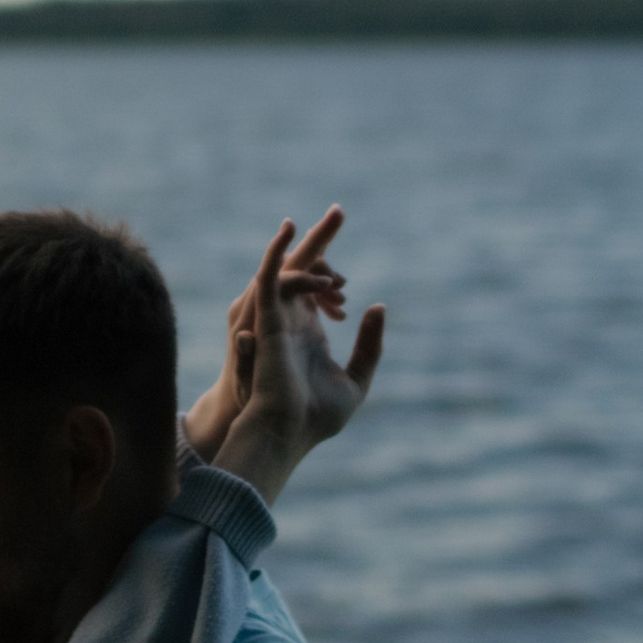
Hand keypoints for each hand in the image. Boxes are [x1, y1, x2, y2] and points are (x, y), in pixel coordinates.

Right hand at [182, 207, 349, 462]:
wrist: (287, 431)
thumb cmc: (317, 417)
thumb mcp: (356, 379)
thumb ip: (370, 345)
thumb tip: (378, 307)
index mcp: (307, 335)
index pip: (316, 292)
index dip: (331, 279)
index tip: (347, 286)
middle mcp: (290, 321)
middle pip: (303, 269)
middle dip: (320, 239)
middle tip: (339, 211)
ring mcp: (276, 317)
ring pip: (288, 269)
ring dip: (311, 252)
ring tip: (336, 261)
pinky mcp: (265, 317)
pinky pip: (268, 276)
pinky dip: (276, 251)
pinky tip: (292, 230)